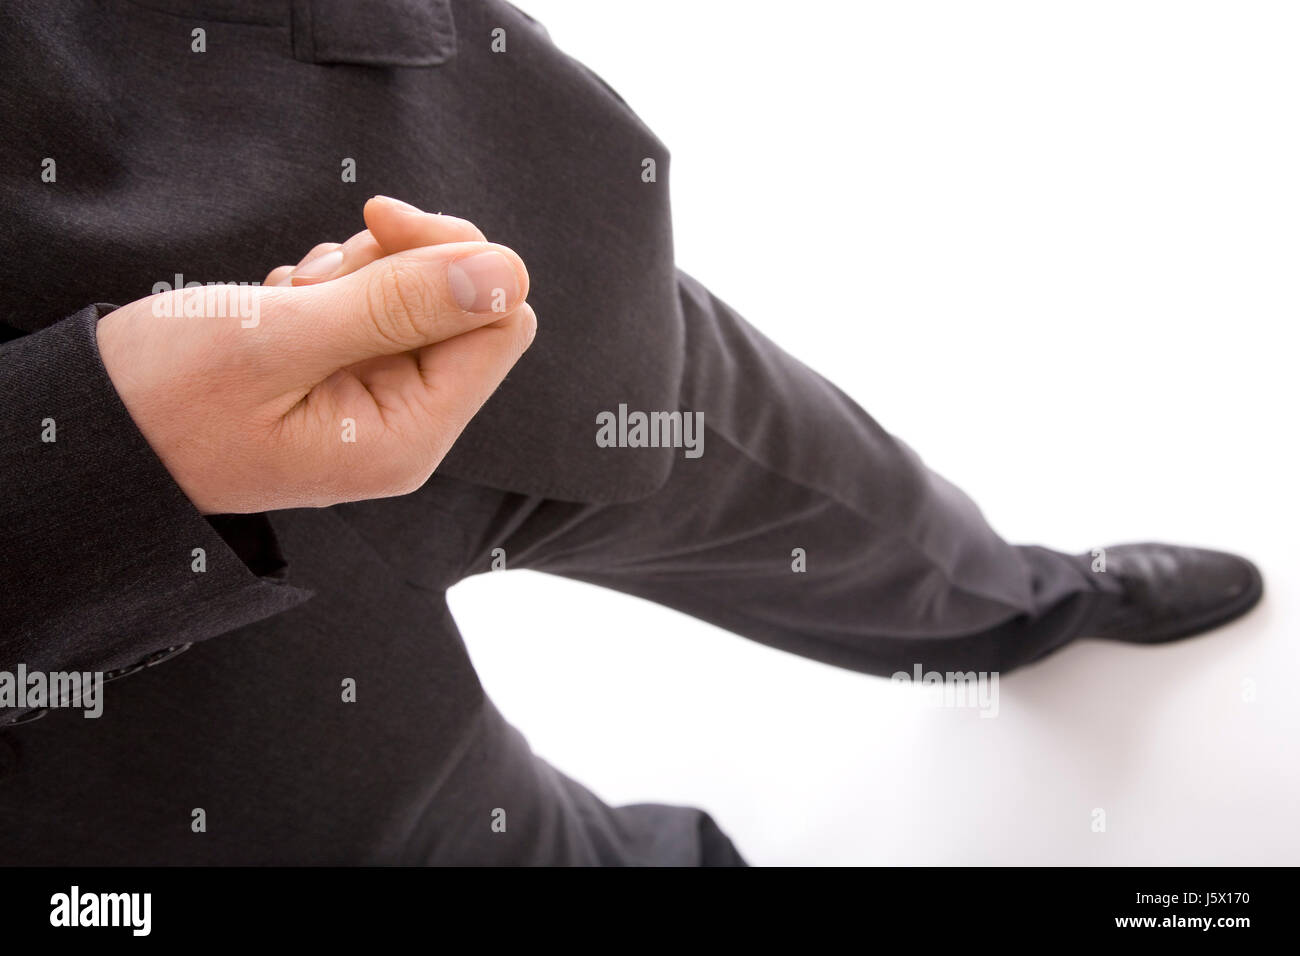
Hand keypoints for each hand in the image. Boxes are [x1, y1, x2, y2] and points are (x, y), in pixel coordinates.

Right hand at [96, 198, 535, 513]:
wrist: (95, 430)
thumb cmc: (167, 397)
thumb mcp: (279, 338)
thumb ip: (397, 305)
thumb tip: (507, 272)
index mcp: (408, 436)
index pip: (502, 321)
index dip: (453, 255)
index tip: (378, 219)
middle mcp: (407, 426)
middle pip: (466, 304)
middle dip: (395, 266)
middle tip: (315, 279)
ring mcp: (379, 404)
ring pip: (417, 297)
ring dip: (355, 274)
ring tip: (285, 303)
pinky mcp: (350, 379)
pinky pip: (376, 307)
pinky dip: (332, 288)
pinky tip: (280, 310)